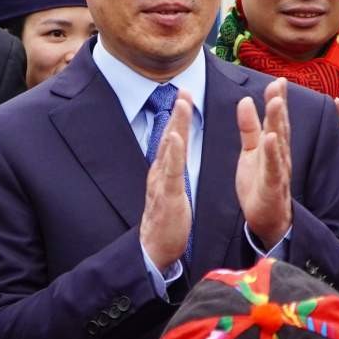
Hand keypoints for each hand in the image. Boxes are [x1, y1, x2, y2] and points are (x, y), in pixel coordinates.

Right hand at [139, 91, 193, 272]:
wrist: (154, 250)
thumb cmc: (166, 224)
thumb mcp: (170, 193)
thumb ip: (172, 175)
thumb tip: (175, 162)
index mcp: (163, 172)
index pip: (172, 139)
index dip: (179, 117)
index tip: (185, 96)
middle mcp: (159, 172)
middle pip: (169, 136)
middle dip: (177, 112)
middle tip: (185, 88)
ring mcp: (161, 182)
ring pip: (169, 148)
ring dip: (176, 123)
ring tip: (182, 102)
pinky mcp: (167, 196)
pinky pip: (171, 171)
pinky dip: (173, 152)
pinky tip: (176, 136)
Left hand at [235, 78, 292, 247]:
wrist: (267, 221)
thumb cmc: (259, 185)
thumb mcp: (250, 152)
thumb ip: (249, 127)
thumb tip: (245, 100)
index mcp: (273, 146)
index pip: (276, 118)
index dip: (277, 98)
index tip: (278, 78)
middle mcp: (280, 155)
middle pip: (280, 126)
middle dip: (279, 104)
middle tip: (278, 82)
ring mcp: (278, 170)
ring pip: (279, 142)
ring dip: (277, 121)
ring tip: (276, 101)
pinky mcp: (272, 186)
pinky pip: (273, 168)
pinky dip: (272, 153)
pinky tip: (270, 138)